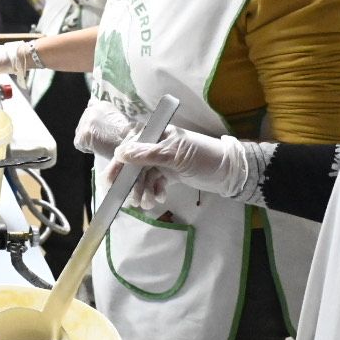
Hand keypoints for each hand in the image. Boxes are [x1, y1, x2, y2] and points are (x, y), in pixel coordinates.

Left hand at [74, 98, 135, 157]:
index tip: (102, 129)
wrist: (133, 142)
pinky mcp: (83, 135)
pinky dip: (87, 148)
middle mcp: (91, 110)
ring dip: (89, 139)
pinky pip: (79, 144)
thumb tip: (100, 119)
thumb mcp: (121, 117)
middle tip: (103, 139)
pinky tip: (99, 149)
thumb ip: (108, 116)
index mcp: (102, 104)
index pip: (91, 108)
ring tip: (102, 144)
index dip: (96, 122)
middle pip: (84, 122)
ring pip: (80, 133)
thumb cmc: (131, 133)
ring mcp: (86, 122)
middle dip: (91, 130)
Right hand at [106, 126, 248, 203]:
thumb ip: (146, 154)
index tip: (110, 182)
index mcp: (157, 135)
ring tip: (148, 204)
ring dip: (144, 191)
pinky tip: (160, 198)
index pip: (130, 148)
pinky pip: (155, 183)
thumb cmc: (203, 157)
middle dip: (132, 184)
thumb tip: (119, 153)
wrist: (229, 172)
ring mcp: (164, 161)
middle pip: (135, 165)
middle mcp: (157, 146)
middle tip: (131, 201)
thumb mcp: (174, 155)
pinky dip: (155, 192)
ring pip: (144, 177)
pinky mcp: (171, 173)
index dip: (118, 165)